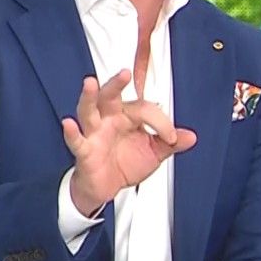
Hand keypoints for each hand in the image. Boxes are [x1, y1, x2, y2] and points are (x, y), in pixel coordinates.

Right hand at [62, 69, 196, 214]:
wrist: (107, 187)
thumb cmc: (125, 163)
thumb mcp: (153, 152)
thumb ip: (171, 143)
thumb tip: (191, 137)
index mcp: (127, 116)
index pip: (144, 109)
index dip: (161, 122)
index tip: (170, 137)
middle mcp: (109, 119)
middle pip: (109, 96)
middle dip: (116, 83)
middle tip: (125, 73)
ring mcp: (94, 133)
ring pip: (89, 110)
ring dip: (89, 97)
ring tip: (89, 83)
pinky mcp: (84, 150)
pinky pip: (76, 140)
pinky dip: (71, 132)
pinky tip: (68, 123)